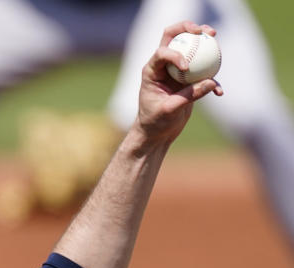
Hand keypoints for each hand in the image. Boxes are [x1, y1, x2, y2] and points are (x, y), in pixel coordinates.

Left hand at [133, 21, 223, 146]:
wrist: (157, 133)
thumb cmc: (154, 122)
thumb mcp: (169, 110)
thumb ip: (188, 96)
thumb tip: (211, 83)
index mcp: (152, 71)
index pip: (162, 53)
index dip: (175, 54)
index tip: (186, 67)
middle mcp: (164, 67)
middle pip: (174, 39)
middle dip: (188, 29)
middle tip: (203, 30)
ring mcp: (177, 71)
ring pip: (191, 50)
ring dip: (203, 42)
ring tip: (214, 36)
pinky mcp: (189, 81)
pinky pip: (203, 74)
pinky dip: (212, 80)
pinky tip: (219, 93)